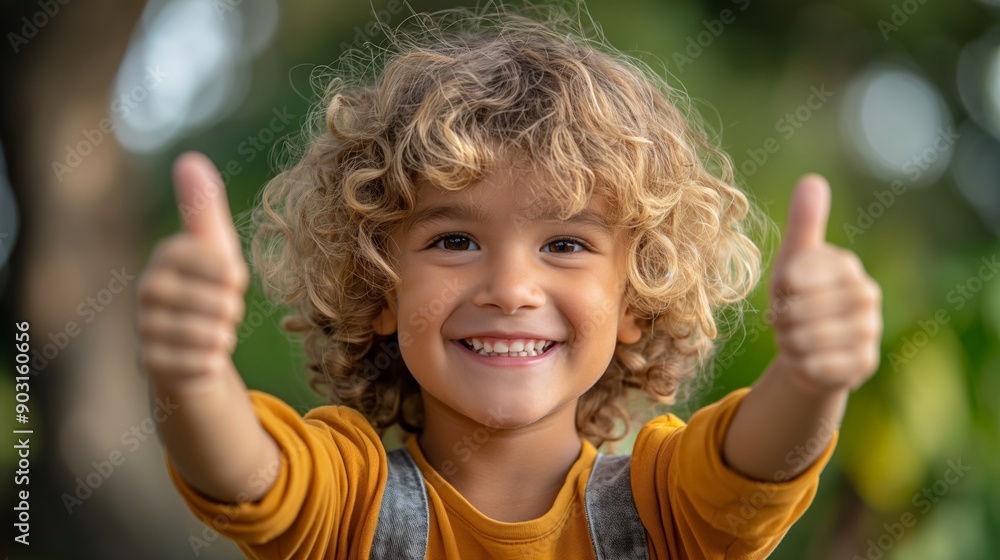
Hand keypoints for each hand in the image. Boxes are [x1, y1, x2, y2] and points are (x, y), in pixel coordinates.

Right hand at [137, 152, 249, 383]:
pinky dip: (210, 362)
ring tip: (215, 333)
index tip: (229, 282)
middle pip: (220, 304)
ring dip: (223, 337)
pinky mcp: (149, 363)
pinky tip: (206, 357)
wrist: (190, 345)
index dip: (235, 279)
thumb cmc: (208, 288)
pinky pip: (197, 364)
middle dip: (231, 311)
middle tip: (219, 311)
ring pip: (209, 335)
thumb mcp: (216, 247)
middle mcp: (148, 289)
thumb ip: (204, 208)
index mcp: (167, 255)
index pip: (221, 266)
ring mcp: (145, 327)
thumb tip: (189, 160)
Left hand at [768, 174, 882, 394]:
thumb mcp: (793, 261)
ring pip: (809, 339)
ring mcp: (869, 331)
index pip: (800, 275)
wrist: (809, 350)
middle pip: (803, 310)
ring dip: (789, 342)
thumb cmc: (799, 299)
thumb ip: (804, 224)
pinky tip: (805, 359)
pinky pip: (819, 366)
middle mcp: (866, 295)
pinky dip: (801, 365)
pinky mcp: (864, 363)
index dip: (782, 288)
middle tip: (784, 321)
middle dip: (783, 319)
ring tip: (792, 338)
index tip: (785, 292)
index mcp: (846, 266)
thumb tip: (813, 179)